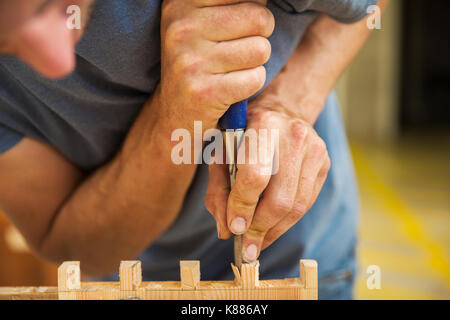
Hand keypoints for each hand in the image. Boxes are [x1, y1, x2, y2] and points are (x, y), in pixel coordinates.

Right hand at [159, 0, 273, 128]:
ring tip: (232, 69)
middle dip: (259, 37)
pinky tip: (231, 87)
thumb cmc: (198, 61)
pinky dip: (251, 84)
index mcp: (180, 3)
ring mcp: (191, 61)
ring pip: (261, 49)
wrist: (174, 111)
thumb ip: (232, 4)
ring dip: (255, 63)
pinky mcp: (204, 92)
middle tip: (237, 51)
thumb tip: (265, 0)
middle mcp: (181, 28)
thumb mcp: (200, 21)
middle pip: (260, 18)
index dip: (253, 10)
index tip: (236, 26)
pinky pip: (256, 78)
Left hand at [205, 102, 329, 261]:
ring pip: (296, 206)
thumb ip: (219, 190)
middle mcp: (294, 136)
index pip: (255, 177)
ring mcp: (314, 150)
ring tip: (258, 245)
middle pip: (280, 198)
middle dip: (260, 229)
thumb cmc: (244, 133)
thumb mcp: (221, 153)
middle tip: (247, 249)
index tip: (234, 229)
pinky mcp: (324, 163)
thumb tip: (226, 230)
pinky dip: (287, 222)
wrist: (282, 111)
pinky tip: (272, 229)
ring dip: (274, 231)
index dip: (243, 207)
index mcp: (263, 126)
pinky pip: (306, 202)